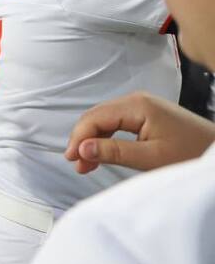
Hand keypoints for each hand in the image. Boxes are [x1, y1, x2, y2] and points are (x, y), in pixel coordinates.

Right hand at [65, 91, 214, 173]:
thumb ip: (114, 152)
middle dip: (83, 139)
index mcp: (138, 105)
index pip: (95, 117)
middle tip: (76, 164)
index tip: (71, 159)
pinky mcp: (145, 114)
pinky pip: (115, 122)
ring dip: (92, 140)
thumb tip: (82, 149)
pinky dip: (105, 138)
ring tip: (86, 163)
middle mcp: (136, 100)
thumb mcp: (151, 158)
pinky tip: (101, 152)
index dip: (79, 138)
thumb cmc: (192, 153)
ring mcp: (141, 105)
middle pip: (96, 116)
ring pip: (104, 120)